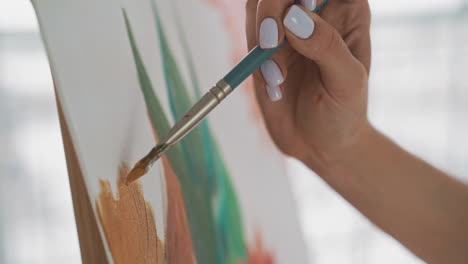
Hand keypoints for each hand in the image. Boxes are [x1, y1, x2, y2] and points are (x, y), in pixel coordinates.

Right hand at [246, 0, 371, 169]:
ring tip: (277, 78)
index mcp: (346, 9)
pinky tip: (273, 85)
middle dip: (272, 10)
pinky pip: (250, 34)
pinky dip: (255, 59)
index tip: (299, 9)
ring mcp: (288, 28)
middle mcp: (316, 13)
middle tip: (270, 43)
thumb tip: (293, 16)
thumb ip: (326, 46)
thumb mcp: (346, 82)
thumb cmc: (343, 114)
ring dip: (261, 39)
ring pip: (260, 5)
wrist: (320, 145)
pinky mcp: (265, 47)